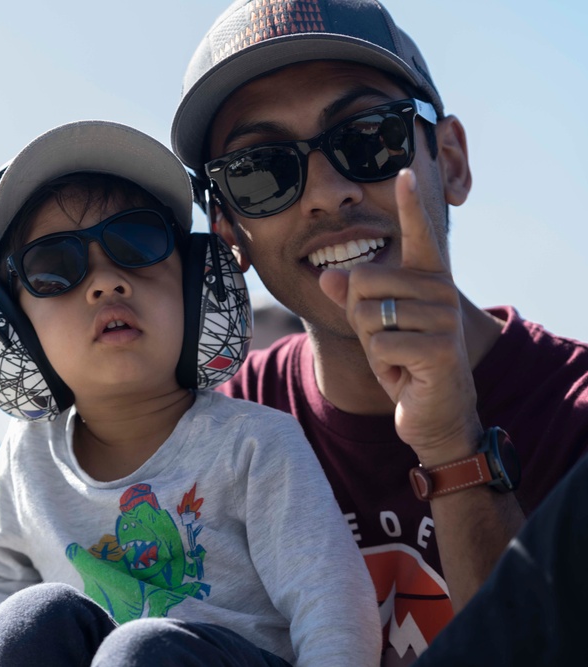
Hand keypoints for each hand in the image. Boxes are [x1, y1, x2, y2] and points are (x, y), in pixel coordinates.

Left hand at [319, 169, 480, 463]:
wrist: (432, 411)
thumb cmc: (402, 362)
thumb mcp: (370, 326)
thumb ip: (350, 298)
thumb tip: (326, 274)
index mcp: (427, 278)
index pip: (419, 233)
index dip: (411, 203)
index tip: (407, 170)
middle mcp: (440, 290)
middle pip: (364, 280)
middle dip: (360, 317)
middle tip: (387, 340)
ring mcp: (443, 318)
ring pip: (369, 314)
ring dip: (373, 344)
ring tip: (397, 356)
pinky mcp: (441, 348)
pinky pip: (380, 344)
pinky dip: (382, 364)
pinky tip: (404, 373)